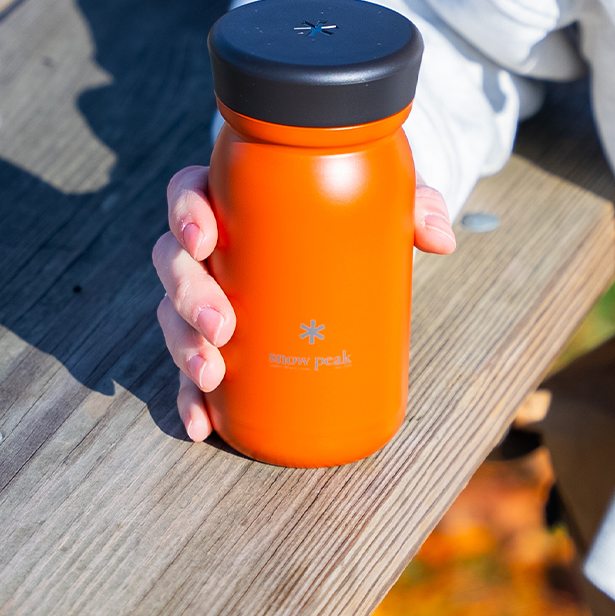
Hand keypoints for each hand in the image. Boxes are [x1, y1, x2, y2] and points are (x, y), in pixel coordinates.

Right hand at [152, 165, 457, 441]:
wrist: (352, 234)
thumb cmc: (354, 206)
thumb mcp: (382, 197)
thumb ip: (411, 205)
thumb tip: (440, 239)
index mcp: (232, 196)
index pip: (188, 192)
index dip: (185, 214)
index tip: (207, 238)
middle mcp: (210, 246)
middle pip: (175, 263)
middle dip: (189, 297)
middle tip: (222, 325)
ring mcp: (208, 294)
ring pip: (174, 316)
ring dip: (184, 348)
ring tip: (212, 374)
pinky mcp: (217, 339)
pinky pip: (191, 368)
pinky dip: (191, 397)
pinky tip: (203, 423)